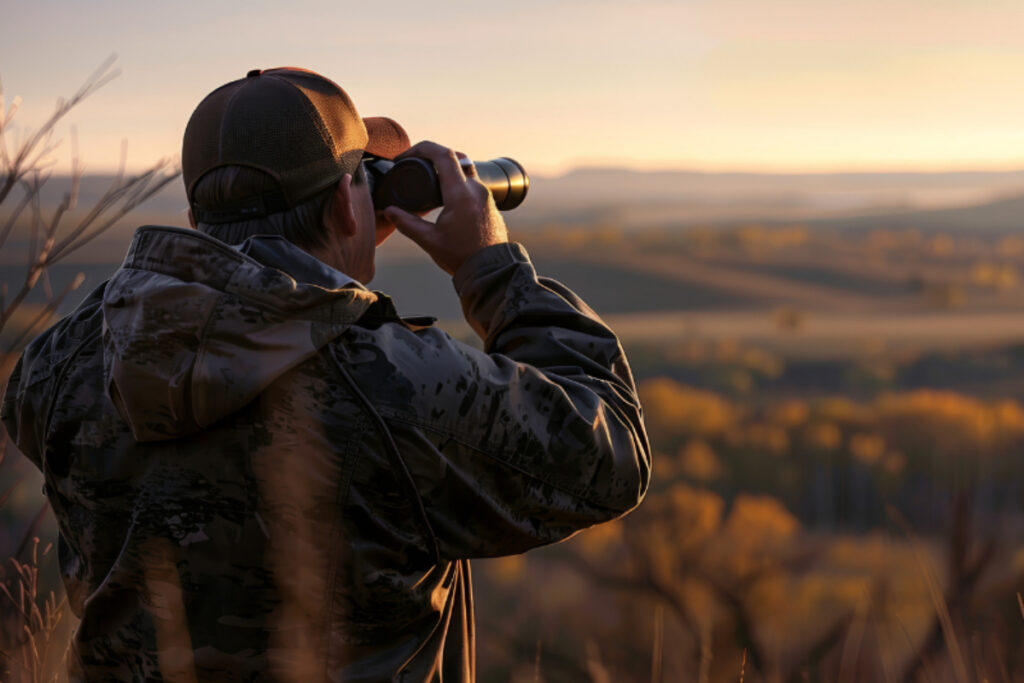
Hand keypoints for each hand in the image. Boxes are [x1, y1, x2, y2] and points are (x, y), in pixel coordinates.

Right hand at [383, 141, 508, 275]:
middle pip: (454, 157)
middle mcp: (476, 189)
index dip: (421, 149)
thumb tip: (388, 211)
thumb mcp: (429, 240)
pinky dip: (456, 180)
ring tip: (428, 179)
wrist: (491, 271)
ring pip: (465, 168)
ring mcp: (485, 195)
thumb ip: (406, 223)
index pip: (443, 155)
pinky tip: (444, 193)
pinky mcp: (489, 203)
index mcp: (461, 194)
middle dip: (432, 156)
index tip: (405, 156)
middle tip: (414, 164)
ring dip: (446, 168)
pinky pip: (472, 182)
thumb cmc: (462, 257)